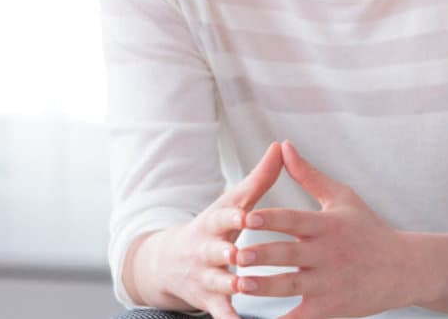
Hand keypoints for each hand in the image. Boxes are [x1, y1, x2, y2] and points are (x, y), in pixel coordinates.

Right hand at [130, 141, 284, 318]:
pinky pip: (221, 312)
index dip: (232, 216)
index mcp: (214, 223)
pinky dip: (230, 318)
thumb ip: (259, 180)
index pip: (222, 217)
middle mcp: (206, 250)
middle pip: (215, 251)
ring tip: (244, 287)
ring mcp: (205, 276)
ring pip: (217, 282)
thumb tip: (280, 146)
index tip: (245, 214)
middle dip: (225, 253)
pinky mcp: (208, 300)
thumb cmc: (214, 227)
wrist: (167, 262)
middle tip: (238, 255)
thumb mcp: (231, 203)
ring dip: (229, 285)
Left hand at [235, 141, 420, 318]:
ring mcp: (328, 283)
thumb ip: (309, 176)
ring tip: (240, 285)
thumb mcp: (344, 199)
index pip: (295, 220)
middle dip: (262, 255)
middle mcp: (326, 254)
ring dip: (265, 287)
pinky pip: (300, 316)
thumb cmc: (370, 231)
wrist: (405, 269)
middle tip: (236, 254)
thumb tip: (283, 147)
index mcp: (327, 226)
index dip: (272, 219)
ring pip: (291, 285)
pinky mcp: (330, 308)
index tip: (247, 218)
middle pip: (290, 254)